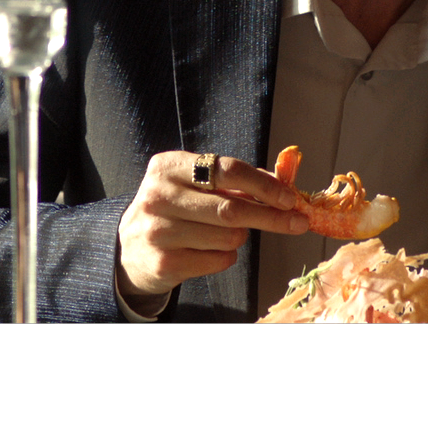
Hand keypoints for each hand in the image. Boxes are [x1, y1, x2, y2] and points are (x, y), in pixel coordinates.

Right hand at [117, 151, 308, 310]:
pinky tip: (209, 249)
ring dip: (240, 237)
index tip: (289, 198)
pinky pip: (219, 259)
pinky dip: (226, 256)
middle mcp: (158, 196)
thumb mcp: (193, 185)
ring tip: (223, 233)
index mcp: (168, 167)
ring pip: (229, 236)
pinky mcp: (165, 262)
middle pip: (232, 208)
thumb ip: (233, 181)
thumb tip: (282, 184)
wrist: (130, 248)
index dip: (264, 185)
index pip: (227, 170)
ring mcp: (159, 231)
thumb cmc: (173, 209)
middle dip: (271, 216)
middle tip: (297, 222)